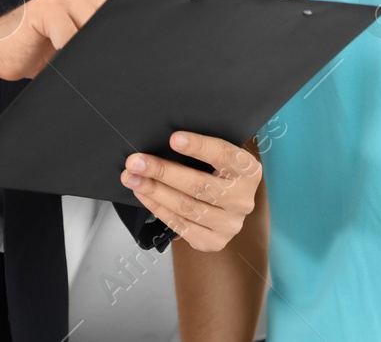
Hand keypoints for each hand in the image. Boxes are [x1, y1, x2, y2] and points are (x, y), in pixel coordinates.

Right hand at [0, 0, 116, 82]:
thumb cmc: (40, 52)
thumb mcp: (78, 46)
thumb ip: (99, 41)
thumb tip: (131, 57)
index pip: (126, 6)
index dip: (127, 29)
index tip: (127, 51)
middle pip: (112, 14)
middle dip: (109, 40)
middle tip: (102, 63)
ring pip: (93, 21)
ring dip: (89, 45)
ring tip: (80, 61)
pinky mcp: (43, 8)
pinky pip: (66, 30)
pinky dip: (67, 47)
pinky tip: (61, 55)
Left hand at [120, 131, 262, 251]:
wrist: (229, 204)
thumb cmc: (218, 171)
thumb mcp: (218, 156)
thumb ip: (201, 149)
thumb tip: (165, 139)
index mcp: (248, 170)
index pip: (223, 155)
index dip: (198, 147)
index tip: (174, 139)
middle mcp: (242, 199)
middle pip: (199, 185)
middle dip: (162, 172)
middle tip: (136, 162)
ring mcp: (230, 224)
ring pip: (186, 207)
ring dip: (154, 191)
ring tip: (132, 178)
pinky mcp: (214, 241)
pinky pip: (180, 225)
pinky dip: (158, 208)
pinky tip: (143, 195)